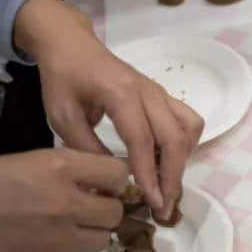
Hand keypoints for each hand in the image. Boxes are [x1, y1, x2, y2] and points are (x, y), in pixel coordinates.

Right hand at [0, 150, 126, 251]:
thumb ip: (69, 170)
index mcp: (61, 168)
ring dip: (88, 233)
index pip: (120, 173)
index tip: (104, 183)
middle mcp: (66, 204)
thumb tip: (99, 183)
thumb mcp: (29, 160)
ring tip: (65, 227)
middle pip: (116, 212)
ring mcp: (56, 240)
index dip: (115, 179)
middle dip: (104, 208)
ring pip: (101, 241)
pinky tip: (44, 246)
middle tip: (87, 207)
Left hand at [13, 0, 203, 219]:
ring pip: (189, 127)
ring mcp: (160, 92)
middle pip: (175, 137)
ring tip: (166, 183)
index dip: (149, 173)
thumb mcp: (62, 116)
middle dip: (173, 175)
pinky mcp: (163, 95)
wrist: (72, 45)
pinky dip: (184, 143)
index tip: (151, 201)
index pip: (143, 139)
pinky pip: (187, 120)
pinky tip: (167, 160)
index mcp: (121, 94)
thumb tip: (106, 184)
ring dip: (183, 158)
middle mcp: (148, 92)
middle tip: (163, 206)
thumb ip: (85, 148)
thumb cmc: (64, 79)